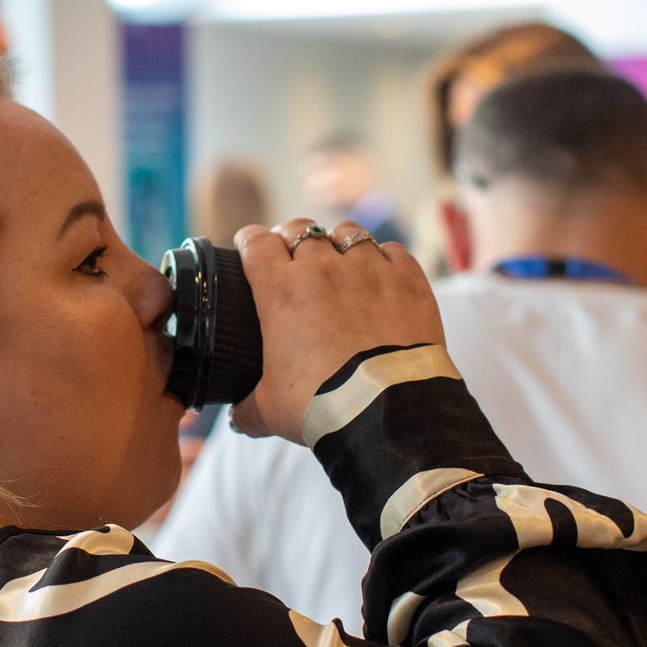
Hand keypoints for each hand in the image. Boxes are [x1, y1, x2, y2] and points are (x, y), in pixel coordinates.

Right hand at [230, 219, 444, 443]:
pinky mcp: (408, 279)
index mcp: (280, 291)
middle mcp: (323, 268)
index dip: (248, 241)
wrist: (387, 412)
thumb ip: (247, 408)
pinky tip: (381, 276)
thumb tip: (238, 417)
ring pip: (347, 233)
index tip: (248, 248)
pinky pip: (393, 251)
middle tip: (290, 256)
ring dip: (338, 243)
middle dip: (290, 238)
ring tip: (338, 261)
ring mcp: (369, 269)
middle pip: (299, 228)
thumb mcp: (269, 410)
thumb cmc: (321, 406)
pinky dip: (384, 260)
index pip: (255, 242)